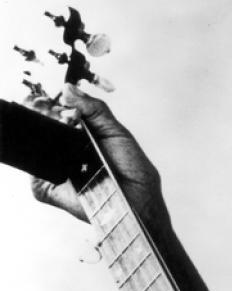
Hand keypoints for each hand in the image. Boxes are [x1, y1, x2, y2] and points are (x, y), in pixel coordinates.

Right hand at [31, 83, 169, 231]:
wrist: (137, 201)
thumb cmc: (133, 170)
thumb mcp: (116, 132)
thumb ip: (95, 109)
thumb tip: (68, 89)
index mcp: (80, 138)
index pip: (57, 117)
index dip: (52, 105)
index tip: (56, 97)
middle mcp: (66, 154)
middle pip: (43, 130)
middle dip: (43, 116)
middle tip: (50, 109)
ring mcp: (56, 172)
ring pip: (37, 150)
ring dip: (43, 135)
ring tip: (57, 126)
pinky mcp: (49, 189)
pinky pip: (35, 175)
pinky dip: (42, 162)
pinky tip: (60, 153)